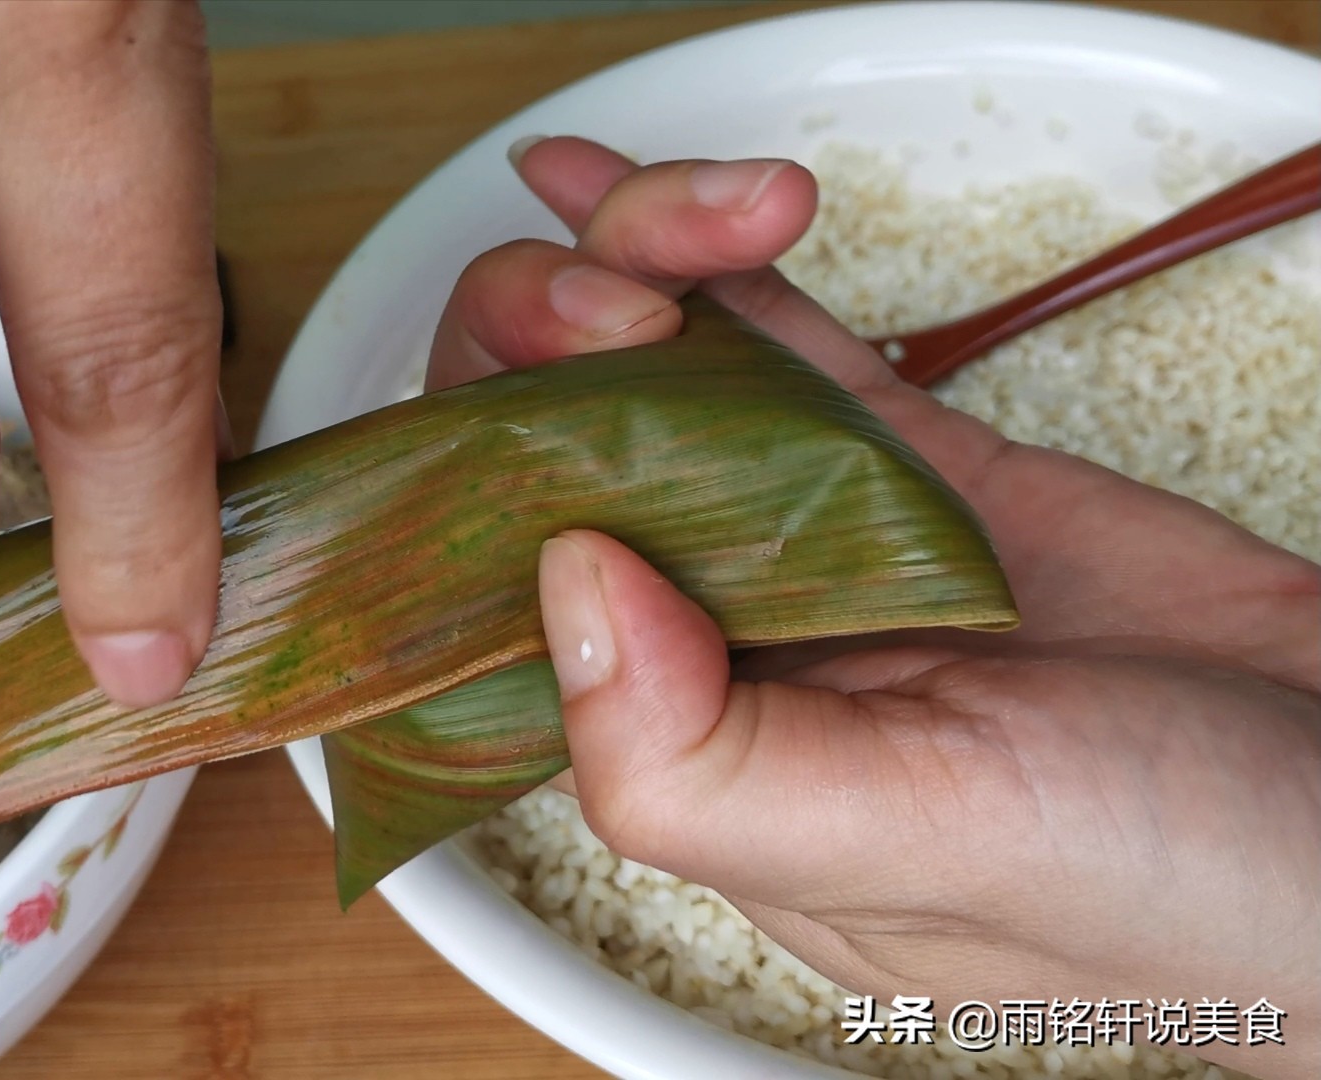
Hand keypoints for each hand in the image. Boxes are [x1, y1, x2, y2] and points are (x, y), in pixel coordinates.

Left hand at [429, 136, 1320, 1078]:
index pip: (485, 598)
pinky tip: (636, 188)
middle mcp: (714, 640)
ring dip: (639, 265)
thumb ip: (695, 759)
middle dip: (545, 336)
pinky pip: (779, 347)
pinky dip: (709, 265)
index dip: (464, 470)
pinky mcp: (909, 470)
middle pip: (552, 454)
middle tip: (623, 299)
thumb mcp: (914, 847)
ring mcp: (808, 538)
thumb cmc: (1160, 895)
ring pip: (656, 376)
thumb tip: (561, 577)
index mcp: (670, 754)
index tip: (524, 384)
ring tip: (710, 211)